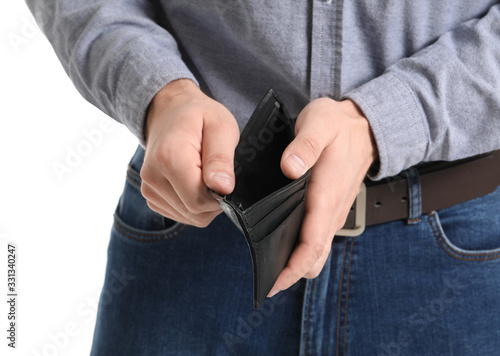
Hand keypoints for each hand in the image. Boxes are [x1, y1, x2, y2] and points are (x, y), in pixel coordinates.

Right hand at [140, 79, 239, 226]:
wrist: (169, 110)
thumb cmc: (198, 116)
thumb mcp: (220, 127)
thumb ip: (221, 159)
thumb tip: (223, 188)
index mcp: (169, 157)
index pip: (199, 200)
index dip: (219, 195)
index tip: (224, 176)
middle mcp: (153, 176)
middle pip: (195, 211)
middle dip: (213, 199)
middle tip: (216, 172)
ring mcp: (149, 189)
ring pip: (189, 216)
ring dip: (204, 202)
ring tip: (203, 172)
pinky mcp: (152, 197)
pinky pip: (181, 214)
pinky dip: (193, 204)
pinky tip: (194, 181)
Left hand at [268, 98, 376, 296]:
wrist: (364, 125)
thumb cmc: (338, 125)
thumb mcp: (320, 123)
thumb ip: (305, 145)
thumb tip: (289, 167)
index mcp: (327, 193)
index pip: (312, 242)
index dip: (293, 266)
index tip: (273, 281)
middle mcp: (333, 209)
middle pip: (316, 255)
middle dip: (293, 272)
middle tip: (266, 280)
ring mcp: (334, 211)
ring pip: (318, 249)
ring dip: (298, 262)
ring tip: (271, 266)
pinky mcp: (332, 208)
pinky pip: (319, 237)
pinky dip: (304, 249)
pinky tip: (284, 244)